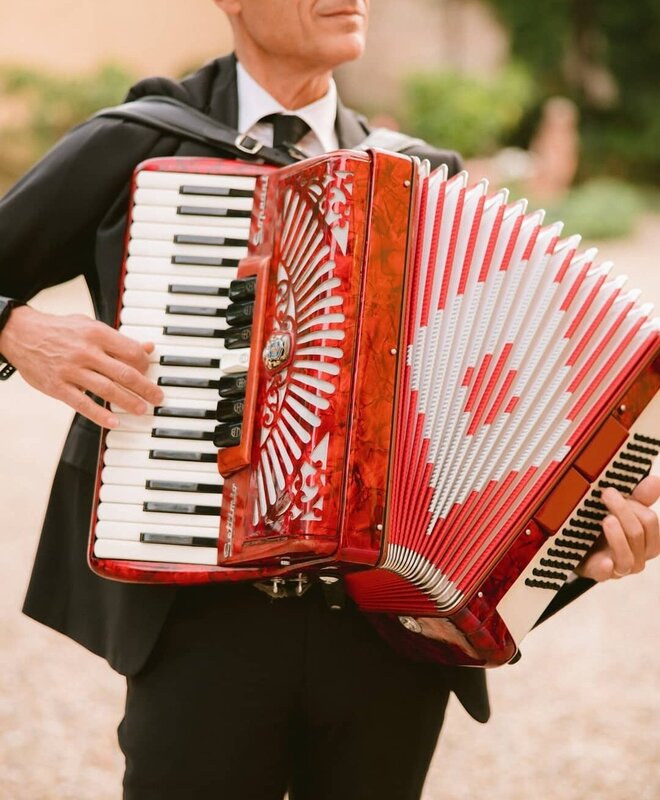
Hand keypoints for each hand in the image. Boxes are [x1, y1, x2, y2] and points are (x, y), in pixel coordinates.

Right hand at [0, 305, 163, 427]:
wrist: (21, 334)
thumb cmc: (60, 330)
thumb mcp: (90, 326)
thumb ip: (119, 339)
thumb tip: (147, 348)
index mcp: (96, 334)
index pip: (130, 351)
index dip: (145, 364)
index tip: (151, 373)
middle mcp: (85, 352)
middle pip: (123, 373)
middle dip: (145, 387)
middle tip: (158, 398)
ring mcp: (71, 371)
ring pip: (106, 389)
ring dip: (128, 402)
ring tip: (142, 410)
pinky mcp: (58, 387)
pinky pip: (82, 404)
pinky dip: (99, 415)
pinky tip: (114, 422)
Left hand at [576, 475, 659, 581]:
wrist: (579, 546)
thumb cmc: (605, 526)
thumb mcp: (620, 510)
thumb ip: (640, 498)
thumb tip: (657, 480)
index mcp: (648, 540)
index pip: (650, 522)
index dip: (634, 505)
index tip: (612, 490)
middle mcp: (639, 556)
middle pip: (638, 534)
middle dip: (622, 511)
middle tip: (605, 495)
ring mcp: (620, 568)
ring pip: (627, 556)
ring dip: (617, 536)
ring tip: (605, 520)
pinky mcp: (599, 573)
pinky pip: (606, 574)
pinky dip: (606, 568)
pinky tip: (604, 562)